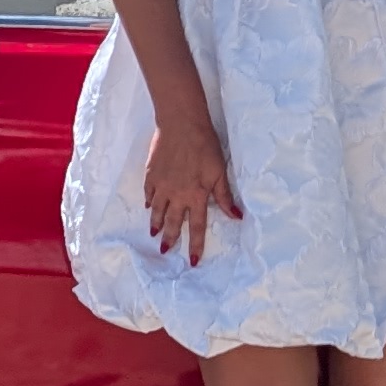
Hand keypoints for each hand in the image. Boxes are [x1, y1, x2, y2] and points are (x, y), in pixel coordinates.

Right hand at [146, 114, 243, 263]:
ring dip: (156, 224)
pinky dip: (149, 202)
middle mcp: (177, 195)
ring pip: (157, 211)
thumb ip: (224, 196)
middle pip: (173, 222)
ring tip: (154, 234)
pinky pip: (149, 193)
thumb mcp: (219, 171)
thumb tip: (236, 216)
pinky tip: (149, 206)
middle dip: (170, 239)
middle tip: (165, 251)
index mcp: (196, 196)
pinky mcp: (151, 174)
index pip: (197, 227)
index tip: (193, 261)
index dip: (196, 245)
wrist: (181, 124)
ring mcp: (161, 185)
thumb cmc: (204, 146)